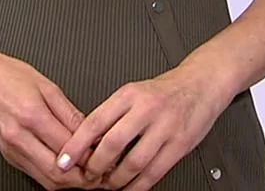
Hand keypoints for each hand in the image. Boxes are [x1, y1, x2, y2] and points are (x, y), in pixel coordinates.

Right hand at [0, 44, 106, 189]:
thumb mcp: (45, 84)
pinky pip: (35, 174)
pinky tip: (66, 168)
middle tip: (102, 172)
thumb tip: (90, 132)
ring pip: (47, 180)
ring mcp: (11, 149)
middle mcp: (19, 137)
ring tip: (88, 173)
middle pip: (59, 173)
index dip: (92, 156)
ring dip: (70, 182)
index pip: (70, 148)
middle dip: (84, 178)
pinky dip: (54, 176)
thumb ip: (69, 113)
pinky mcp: (8, 155)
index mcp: (31, 115)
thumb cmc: (4, 74)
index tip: (106, 155)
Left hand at [55, 64, 231, 189]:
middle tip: (88, 177)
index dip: (76, 145)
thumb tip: (87, 140)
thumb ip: (112, 114)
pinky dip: (140, 185)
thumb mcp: (133, 92)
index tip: (64, 160)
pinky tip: (130, 188)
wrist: (200, 84)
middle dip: (96, 166)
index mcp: (128, 95)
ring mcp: (164, 127)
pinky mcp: (180, 144)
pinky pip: (155, 172)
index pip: (94, 122)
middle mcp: (145, 109)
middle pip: (112, 144)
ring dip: (117, 180)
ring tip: (108, 185)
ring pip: (133, 162)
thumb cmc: (164, 91)